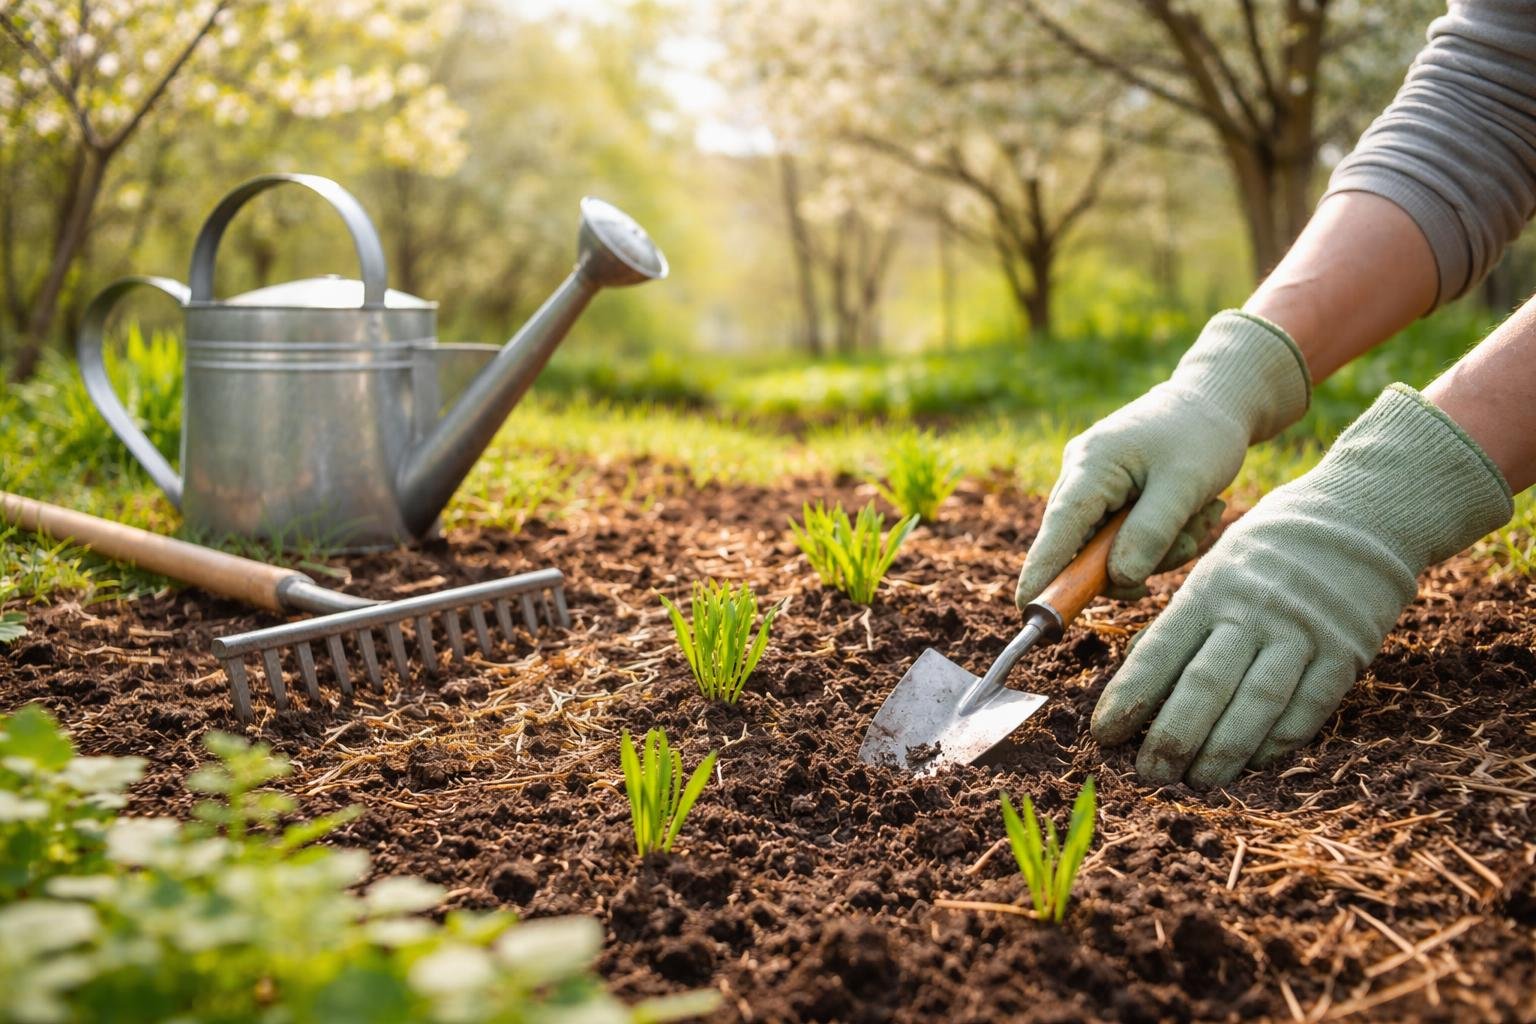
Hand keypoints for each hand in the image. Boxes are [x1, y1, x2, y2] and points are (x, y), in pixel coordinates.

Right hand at [1017, 311, 1308, 604]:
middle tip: (1188, 544)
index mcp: (1091, 466)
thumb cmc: (1202, 434)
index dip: (1043, 572)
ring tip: (1200, 520)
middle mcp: (1080, 475)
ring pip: (1108, 546)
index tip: (1027, 610)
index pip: (1059, 529)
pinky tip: (1192, 516)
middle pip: (1084, 546)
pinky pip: (1122, 535)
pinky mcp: (1108, 492)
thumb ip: (1150, 533)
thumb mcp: (1185, 485)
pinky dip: (1158, 538)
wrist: (1213, 400)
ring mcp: (1092, 484)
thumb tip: (1119, 580)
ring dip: (1156, 549)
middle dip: (1134, 561)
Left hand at [1093, 385, 1512, 786]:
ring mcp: (1303, 632)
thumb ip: (1185, 622)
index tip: (1103, 733)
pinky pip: (1308, 707)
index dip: (1131, 696)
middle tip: (1148, 773)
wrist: (1362, 513)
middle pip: (1206, 684)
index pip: (1162, 649)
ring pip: (1256, 703)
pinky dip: (1278, 740)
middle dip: (1172, 736)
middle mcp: (1254, 611)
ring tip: (1198, 780)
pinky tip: (1253, 762)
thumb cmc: (1269, 550)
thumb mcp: (1217, 567)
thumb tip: (1141, 680)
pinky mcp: (1346, 651)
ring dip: (1223, 750)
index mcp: (1212, 588)